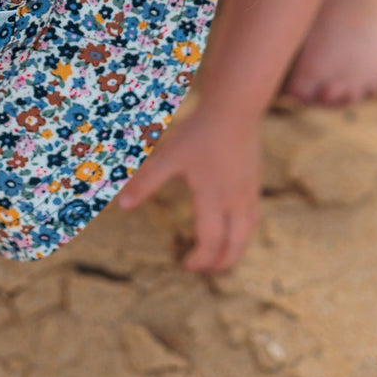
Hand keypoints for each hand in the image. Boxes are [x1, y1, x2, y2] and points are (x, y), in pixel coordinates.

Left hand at [118, 107, 260, 272]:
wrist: (234, 108)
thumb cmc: (199, 132)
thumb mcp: (168, 156)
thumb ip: (146, 182)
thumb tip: (122, 206)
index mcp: (213, 198)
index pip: (211, 242)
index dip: (199, 260)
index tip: (184, 264)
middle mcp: (235, 200)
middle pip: (235, 246)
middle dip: (220, 263)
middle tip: (203, 269)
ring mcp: (248, 192)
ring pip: (247, 234)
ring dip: (234, 250)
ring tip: (219, 256)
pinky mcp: (254, 182)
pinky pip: (253, 217)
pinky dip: (242, 232)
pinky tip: (231, 227)